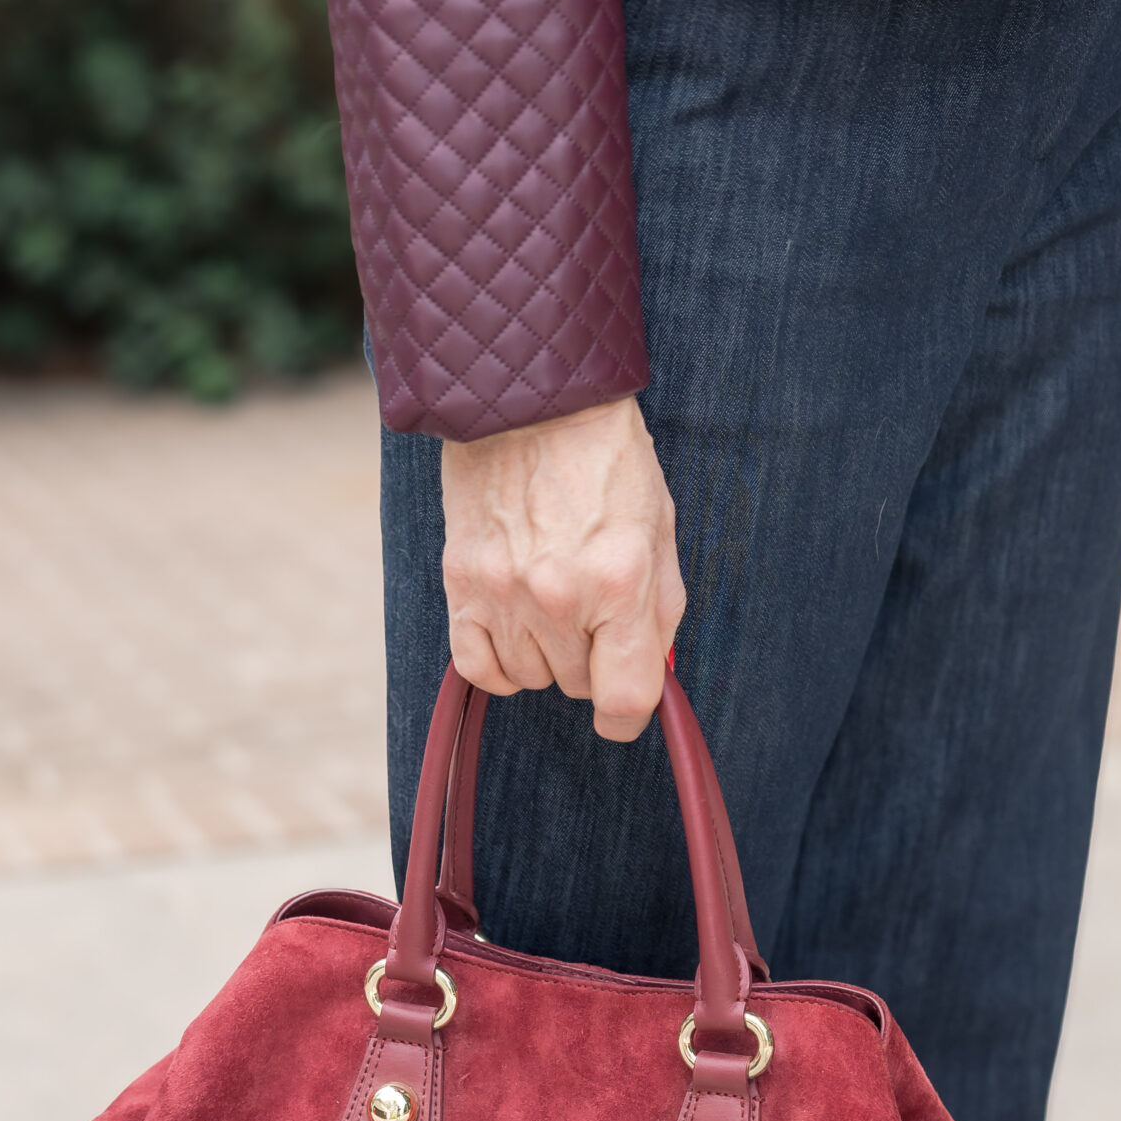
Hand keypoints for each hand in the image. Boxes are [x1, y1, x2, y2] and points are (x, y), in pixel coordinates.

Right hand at [440, 394, 685, 740]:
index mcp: (619, 580)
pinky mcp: (461, 582)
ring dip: (545, 655)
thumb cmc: (606, 462)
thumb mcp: (659, 532)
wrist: (530, 402)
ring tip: (552, 598)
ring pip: (530, 679)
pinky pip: (479, 668)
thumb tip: (652, 680)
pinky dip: (498, 664)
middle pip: (577, 687)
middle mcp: (557, 595)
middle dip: (591, 661)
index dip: (629, 717)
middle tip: (591, 608)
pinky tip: (514, 630)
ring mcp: (502, 591)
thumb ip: (659, 615)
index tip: (624, 711)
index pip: (625, 698)